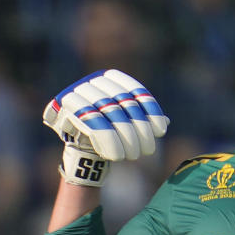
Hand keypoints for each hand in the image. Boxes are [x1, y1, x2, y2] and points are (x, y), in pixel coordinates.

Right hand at [43, 69, 168, 185]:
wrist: (79, 143)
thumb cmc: (109, 131)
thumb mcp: (128, 122)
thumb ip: (145, 117)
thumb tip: (165, 121)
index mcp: (111, 78)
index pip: (137, 91)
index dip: (151, 112)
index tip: (161, 131)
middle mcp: (95, 81)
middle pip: (126, 104)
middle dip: (141, 131)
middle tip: (147, 151)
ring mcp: (80, 92)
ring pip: (112, 114)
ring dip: (127, 139)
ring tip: (133, 155)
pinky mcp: (69, 107)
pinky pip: (95, 126)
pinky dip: (110, 143)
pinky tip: (117, 156)